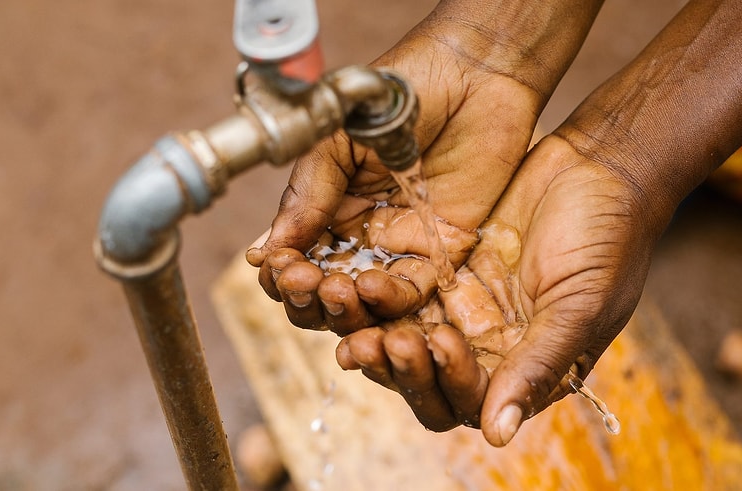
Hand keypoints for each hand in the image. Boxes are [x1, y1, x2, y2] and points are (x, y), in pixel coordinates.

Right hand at [246, 1, 602, 334]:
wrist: (473, 74)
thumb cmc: (401, 93)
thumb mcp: (339, 139)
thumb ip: (309, 192)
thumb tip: (268, 248)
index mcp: (327, 209)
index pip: (295, 261)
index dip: (282, 274)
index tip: (278, 268)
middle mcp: (362, 235)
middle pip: (325, 296)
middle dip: (309, 299)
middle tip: (306, 282)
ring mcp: (402, 246)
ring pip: (366, 305)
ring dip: (346, 308)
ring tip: (337, 289)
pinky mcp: (444, 251)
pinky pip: (414, 293)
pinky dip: (391, 300)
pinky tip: (372, 286)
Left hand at [335, 135, 662, 445]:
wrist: (599, 167)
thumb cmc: (609, 240)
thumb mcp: (581, 306)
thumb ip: (539, 366)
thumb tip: (497, 436)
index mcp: (524, 370)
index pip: (470, 401)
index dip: (447, 382)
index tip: (440, 340)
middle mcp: (486, 348)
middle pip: (424, 379)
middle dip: (397, 366)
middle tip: (372, 340)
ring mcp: (460, 309)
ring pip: (402, 337)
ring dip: (372, 331)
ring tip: (350, 305)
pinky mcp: (441, 271)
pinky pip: (398, 291)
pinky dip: (373, 293)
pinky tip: (350, 279)